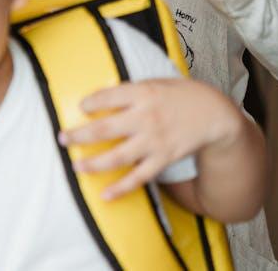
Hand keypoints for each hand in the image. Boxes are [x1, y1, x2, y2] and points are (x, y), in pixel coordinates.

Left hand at [59, 78, 241, 200]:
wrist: (215, 114)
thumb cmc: (183, 95)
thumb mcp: (158, 82)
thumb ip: (133, 90)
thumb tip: (103, 98)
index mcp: (144, 93)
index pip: (108, 97)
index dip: (90, 103)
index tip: (81, 107)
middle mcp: (146, 117)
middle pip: (104, 129)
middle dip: (79, 135)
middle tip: (62, 138)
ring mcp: (154, 140)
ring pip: (117, 157)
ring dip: (93, 164)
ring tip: (77, 166)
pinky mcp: (163, 159)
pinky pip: (138, 177)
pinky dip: (121, 188)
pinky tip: (105, 194)